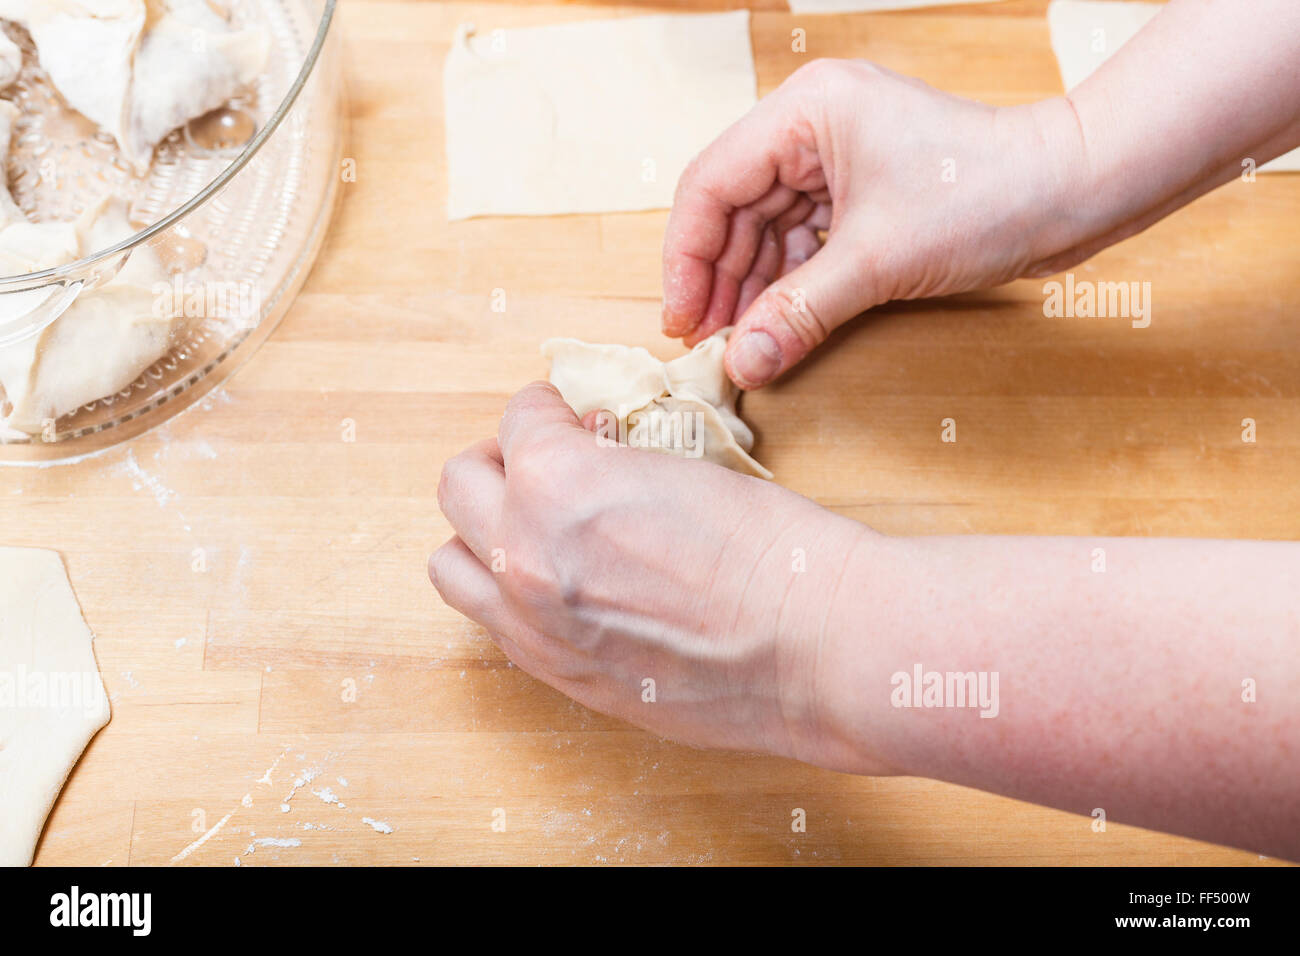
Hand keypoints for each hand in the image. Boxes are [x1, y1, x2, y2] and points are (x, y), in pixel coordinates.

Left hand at [429, 382, 889, 769]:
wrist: (817, 646)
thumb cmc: (773, 551)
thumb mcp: (682, 467)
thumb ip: (610, 466)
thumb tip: (595, 462)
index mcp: (556, 483)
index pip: (518, 419)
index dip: (550, 409)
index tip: (571, 417)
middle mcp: (524, 553)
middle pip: (460, 484)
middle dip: (501, 463)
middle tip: (545, 464)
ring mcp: (532, 624)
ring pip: (452, 564)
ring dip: (483, 532)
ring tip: (535, 528)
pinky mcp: (558, 674)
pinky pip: (495, 624)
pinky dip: (509, 594)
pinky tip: (560, 583)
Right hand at [662, 58, 1085, 387]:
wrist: (1072, 191)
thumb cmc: (989, 196)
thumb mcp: (877, 262)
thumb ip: (799, 313)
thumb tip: (742, 364)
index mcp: (805, 111)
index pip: (711, 183)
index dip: (687, 258)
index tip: (682, 319)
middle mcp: (811, 124)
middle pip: (732, 207)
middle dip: (719, 278)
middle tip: (709, 343)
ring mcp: (836, 156)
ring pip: (764, 226)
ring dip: (752, 286)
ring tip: (741, 342)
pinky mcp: (860, 188)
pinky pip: (802, 237)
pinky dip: (788, 281)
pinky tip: (776, 322)